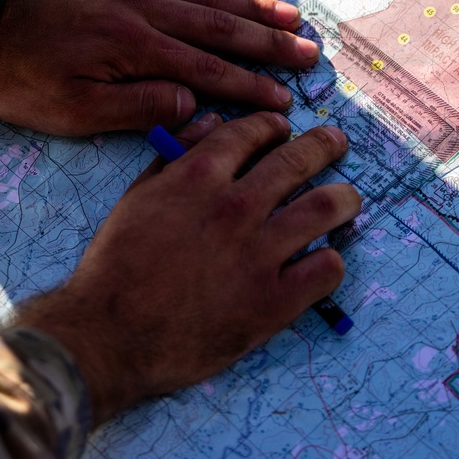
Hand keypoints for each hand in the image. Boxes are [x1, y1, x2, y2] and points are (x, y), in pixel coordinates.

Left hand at [0, 0, 319, 135]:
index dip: (250, 88)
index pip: (209, 70)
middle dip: (268, 43)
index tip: (285, 102)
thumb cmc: (19, 75)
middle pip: (220, 25)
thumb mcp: (70, 111)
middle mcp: (144, 9)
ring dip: (252, 4)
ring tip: (291, 14)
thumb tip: (193, 102)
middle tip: (309, 53)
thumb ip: (136, 106)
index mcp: (136, 48)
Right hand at [14, 113, 361, 424]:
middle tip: (335, 143)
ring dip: (344, 197)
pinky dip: (331, 259)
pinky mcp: (274, 301)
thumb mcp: (135, 199)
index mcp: (198, 177)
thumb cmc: (115, 266)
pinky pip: (326, 269)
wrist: (110, 335)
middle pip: (299, 160)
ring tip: (348, 198)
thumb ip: (172, 158)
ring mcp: (259, 254)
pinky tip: (324, 259)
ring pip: (326, 207)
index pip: (251, 131)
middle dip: (324, 145)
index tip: (282, 129)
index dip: (272, 125)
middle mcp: (235, 207)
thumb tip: (208, 122)